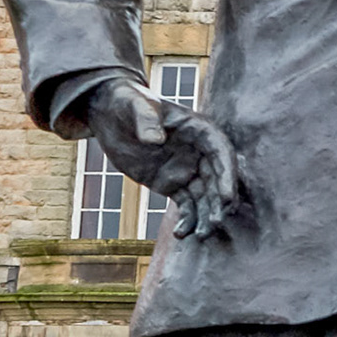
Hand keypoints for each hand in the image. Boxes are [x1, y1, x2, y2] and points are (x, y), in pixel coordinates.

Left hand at [86, 76, 239, 239]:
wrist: (109, 114)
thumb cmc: (126, 101)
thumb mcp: (134, 105)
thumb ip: (146, 119)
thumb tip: (155, 140)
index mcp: (198, 129)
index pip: (221, 152)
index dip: (227, 174)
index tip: (227, 196)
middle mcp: (198, 152)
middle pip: (216, 180)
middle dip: (218, 202)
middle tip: (215, 223)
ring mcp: (186, 170)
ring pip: (204, 197)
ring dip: (206, 217)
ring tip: (201, 235)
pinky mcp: (172, 184)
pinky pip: (186, 206)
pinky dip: (187, 221)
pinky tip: (181, 235)